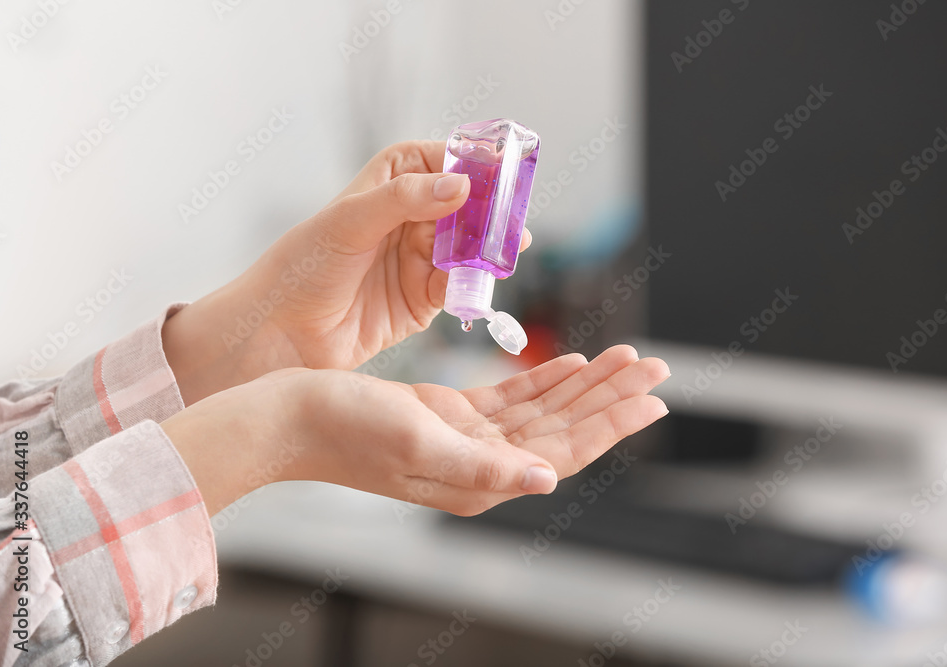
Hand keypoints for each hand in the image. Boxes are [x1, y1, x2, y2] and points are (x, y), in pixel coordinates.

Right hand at [162, 346, 668, 516]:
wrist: (290, 416)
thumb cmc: (343, 429)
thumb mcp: (417, 444)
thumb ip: (485, 468)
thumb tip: (547, 479)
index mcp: (479, 479)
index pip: (564, 451)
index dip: (611, 423)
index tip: (653, 399)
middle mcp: (481, 464)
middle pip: (564, 429)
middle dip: (611, 398)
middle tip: (656, 369)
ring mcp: (467, 439)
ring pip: (543, 410)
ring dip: (585, 384)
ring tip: (626, 359)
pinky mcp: (450, 415)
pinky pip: (511, 398)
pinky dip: (543, 379)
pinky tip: (569, 364)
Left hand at [163, 140, 531, 404]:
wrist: (279, 335)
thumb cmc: (300, 268)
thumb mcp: (349, 222)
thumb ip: (405, 199)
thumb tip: (459, 185)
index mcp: (388, 183)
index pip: (441, 160)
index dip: (472, 163)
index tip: (500, 172)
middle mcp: (408, 217)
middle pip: (466, 205)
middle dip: (490, 211)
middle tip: (512, 219)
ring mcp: (419, 258)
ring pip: (469, 246)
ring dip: (487, 249)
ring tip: (506, 251)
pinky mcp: (425, 299)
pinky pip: (460, 285)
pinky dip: (472, 284)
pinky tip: (477, 282)